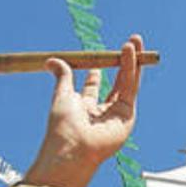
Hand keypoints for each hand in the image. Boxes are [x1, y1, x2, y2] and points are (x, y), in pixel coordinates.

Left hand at [23, 34, 144, 186]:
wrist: (72, 146)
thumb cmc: (63, 126)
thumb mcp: (62, 94)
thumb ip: (62, 75)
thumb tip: (51, 60)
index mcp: (84, 109)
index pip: (93, 88)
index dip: (96, 72)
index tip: (96, 59)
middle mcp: (102, 112)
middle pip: (116, 82)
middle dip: (122, 61)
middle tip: (128, 42)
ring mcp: (117, 115)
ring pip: (127, 82)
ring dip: (132, 60)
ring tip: (134, 40)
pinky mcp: (127, 117)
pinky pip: (132, 88)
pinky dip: (132, 69)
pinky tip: (130, 52)